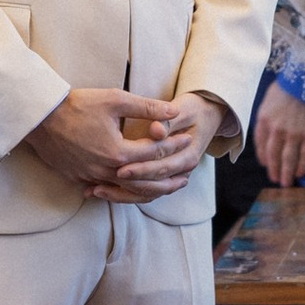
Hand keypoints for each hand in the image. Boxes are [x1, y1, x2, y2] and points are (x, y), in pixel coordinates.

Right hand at [21, 87, 188, 198]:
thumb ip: (146, 107)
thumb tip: (174, 111)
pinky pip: (106, 191)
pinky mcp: (79, 179)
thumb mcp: (114, 99)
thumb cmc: (77, 104)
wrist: (40, 117)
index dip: (174, 144)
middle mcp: (106, 169)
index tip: (187, 138)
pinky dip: (123, 193)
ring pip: (126, 192)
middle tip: (186, 177)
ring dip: (148, 191)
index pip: (155, 152)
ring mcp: (91, 177)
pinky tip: (132, 191)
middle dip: (168, 178)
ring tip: (164, 189)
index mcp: (118, 151)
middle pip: (145, 181)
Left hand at [106, 92, 223, 201]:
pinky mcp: (164, 176)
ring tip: (96, 190)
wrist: (207, 115)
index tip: (120, 169)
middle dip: (125, 186)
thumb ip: (166, 121)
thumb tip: (156, 131)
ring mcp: (174, 176)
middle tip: (100, 185)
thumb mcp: (183, 110)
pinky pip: (144, 192)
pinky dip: (124, 194)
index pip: (162, 167)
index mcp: (190, 155)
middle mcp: (183, 170)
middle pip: (152, 186)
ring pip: (146, 193)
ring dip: (121, 194)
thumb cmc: (193, 110)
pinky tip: (102, 190)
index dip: (141, 169)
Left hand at [254, 84, 304, 184]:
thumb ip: (265, 121)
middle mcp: (277, 129)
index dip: (264, 158)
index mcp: (264, 121)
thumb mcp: (267, 103)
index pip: (261, 146)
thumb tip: (265, 140)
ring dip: (287, 173)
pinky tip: (300, 173)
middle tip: (276, 181)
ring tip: (286, 183)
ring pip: (289, 159)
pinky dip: (302, 166)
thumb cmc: (285, 89)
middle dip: (274, 171)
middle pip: (274, 156)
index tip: (266, 166)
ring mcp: (294, 133)